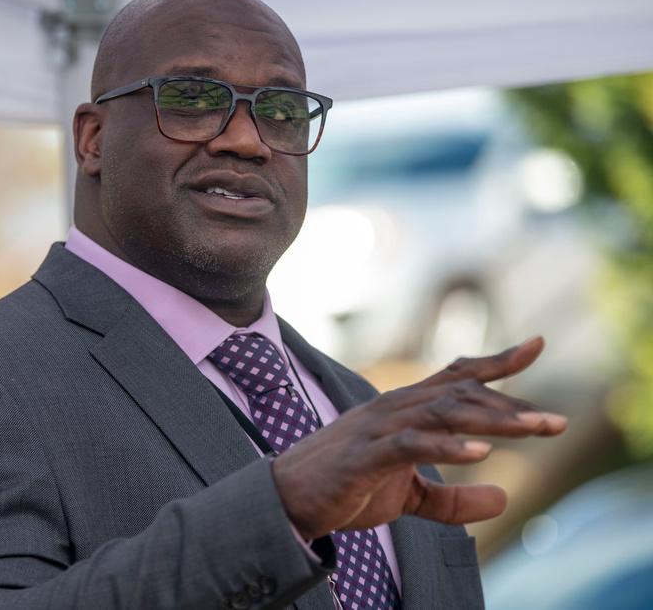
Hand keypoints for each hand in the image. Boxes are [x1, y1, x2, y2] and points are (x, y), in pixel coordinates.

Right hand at [272, 336, 566, 540]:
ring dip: (493, 421)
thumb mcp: (408, 498)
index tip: (536, 345)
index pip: (455, 377)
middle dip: (511, 405)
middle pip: (461, 394)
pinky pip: (411, 444)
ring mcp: (378, 428)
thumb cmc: (344, 490)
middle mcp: (394, 408)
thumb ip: (453, 498)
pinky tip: (482, 453)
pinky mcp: (366, 455)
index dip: (496, 361)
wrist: (287, 500)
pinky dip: (448, 447)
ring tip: (534, 430)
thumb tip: (503, 498)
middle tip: (557, 423)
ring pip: (443, 412)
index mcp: (403, 411)